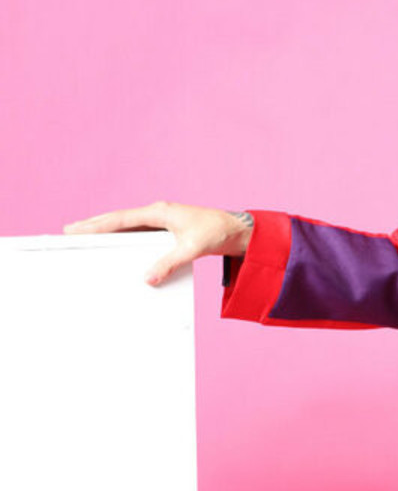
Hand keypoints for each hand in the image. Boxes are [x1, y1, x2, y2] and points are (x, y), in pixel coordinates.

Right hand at [63, 202, 253, 285]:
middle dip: (94, 224)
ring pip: (127, 225)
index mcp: (159, 212)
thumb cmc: (216, 232)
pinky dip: (123, 237)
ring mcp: (161, 221)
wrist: (235, 230)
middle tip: (69, 230)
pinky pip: (138, 233)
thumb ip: (170, 262)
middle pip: (119, 219)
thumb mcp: (192, 249)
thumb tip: (148, 278)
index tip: (77, 228)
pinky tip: (113, 245)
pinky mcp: (165, 230)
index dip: (98, 225)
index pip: (121, 219)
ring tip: (84, 235)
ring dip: (107, 230)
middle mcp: (157, 213)